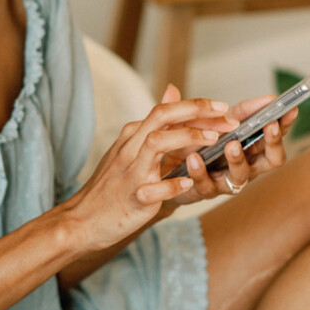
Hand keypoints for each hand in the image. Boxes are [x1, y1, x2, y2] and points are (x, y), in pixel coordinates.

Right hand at [67, 97, 229, 251]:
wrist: (84, 218)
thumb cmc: (112, 184)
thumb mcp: (130, 148)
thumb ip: (155, 122)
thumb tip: (173, 90)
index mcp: (131, 135)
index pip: (164, 110)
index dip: (195, 106)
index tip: (222, 108)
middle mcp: (130, 148)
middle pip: (161, 117)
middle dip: (195, 111)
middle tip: (226, 115)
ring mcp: (130, 172)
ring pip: (156, 143)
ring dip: (186, 138)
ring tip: (213, 140)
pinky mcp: (133, 197)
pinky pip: (153, 188)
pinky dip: (172, 184)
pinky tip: (188, 183)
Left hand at [159, 85, 297, 205]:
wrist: (166, 170)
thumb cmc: (195, 143)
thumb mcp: (210, 122)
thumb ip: (224, 110)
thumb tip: (256, 96)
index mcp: (250, 146)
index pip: (274, 134)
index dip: (284, 123)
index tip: (290, 109)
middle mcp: (246, 165)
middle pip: (272, 159)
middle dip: (273, 142)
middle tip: (269, 126)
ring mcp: (226, 180)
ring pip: (241, 175)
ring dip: (238, 159)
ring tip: (231, 144)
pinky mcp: (204, 190)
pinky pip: (205, 184)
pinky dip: (200, 170)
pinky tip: (193, 158)